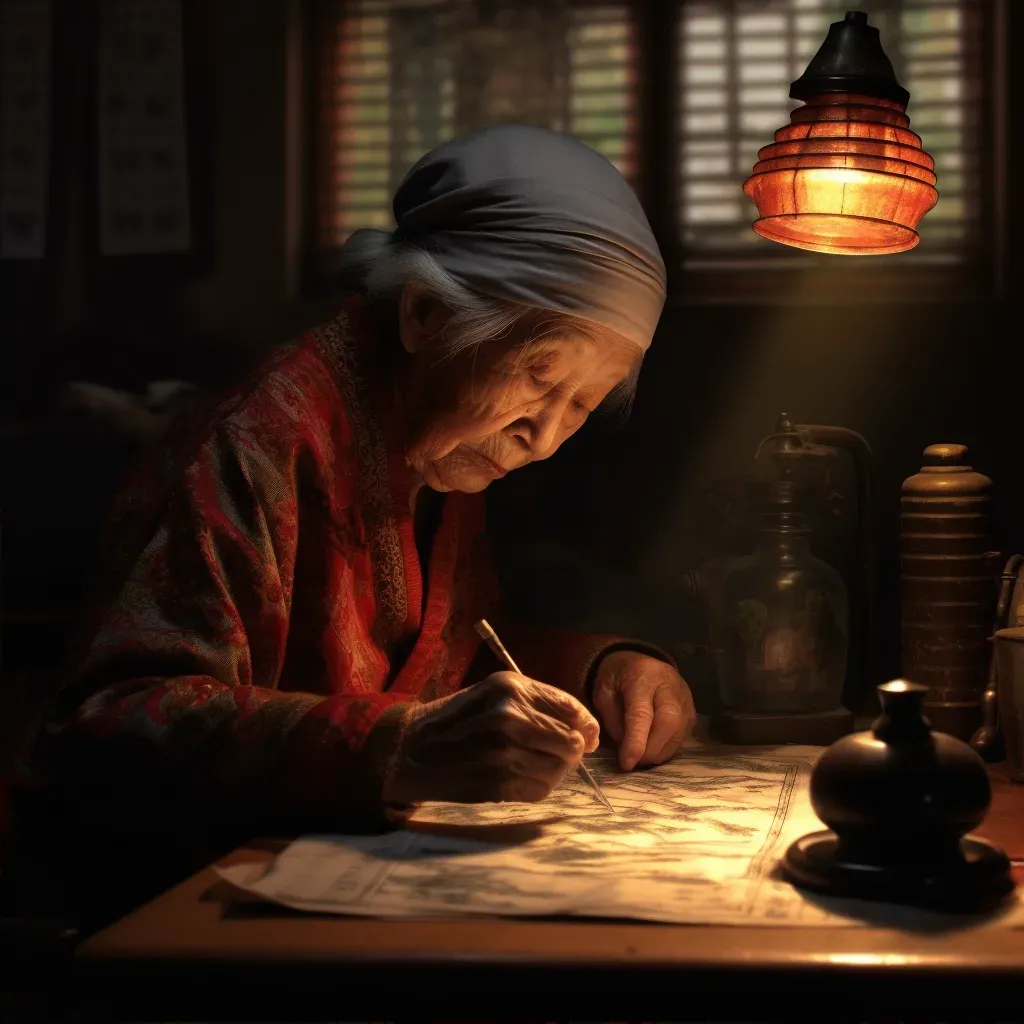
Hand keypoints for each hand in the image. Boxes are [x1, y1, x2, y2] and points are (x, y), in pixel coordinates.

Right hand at [384, 672, 599, 804]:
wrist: (413, 747)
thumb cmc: (458, 719)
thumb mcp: (495, 694)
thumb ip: (538, 704)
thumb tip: (586, 730)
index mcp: (512, 688)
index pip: (572, 708)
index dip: (587, 726)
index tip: (587, 736)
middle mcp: (511, 716)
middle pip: (572, 742)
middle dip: (571, 751)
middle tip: (557, 754)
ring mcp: (505, 752)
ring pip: (559, 769)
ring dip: (553, 772)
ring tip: (530, 765)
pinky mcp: (498, 783)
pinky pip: (541, 790)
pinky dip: (537, 788)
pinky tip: (518, 778)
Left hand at [592, 651, 694, 770]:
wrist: (640, 664)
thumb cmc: (618, 679)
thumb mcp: (603, 693)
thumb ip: (613, 720)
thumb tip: (627, 749)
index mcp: (643, 677)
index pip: (642, 713)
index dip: (635, 741)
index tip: (627, 763)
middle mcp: (670, 686)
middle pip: (669, 723)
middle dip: (650, 749)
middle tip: (633, 762)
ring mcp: (685, 699)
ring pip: (679, 733)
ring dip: (659, 752)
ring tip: (641, 758)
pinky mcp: (692, 712)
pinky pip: (683, 737)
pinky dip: (667, 749)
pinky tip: (653, 751)